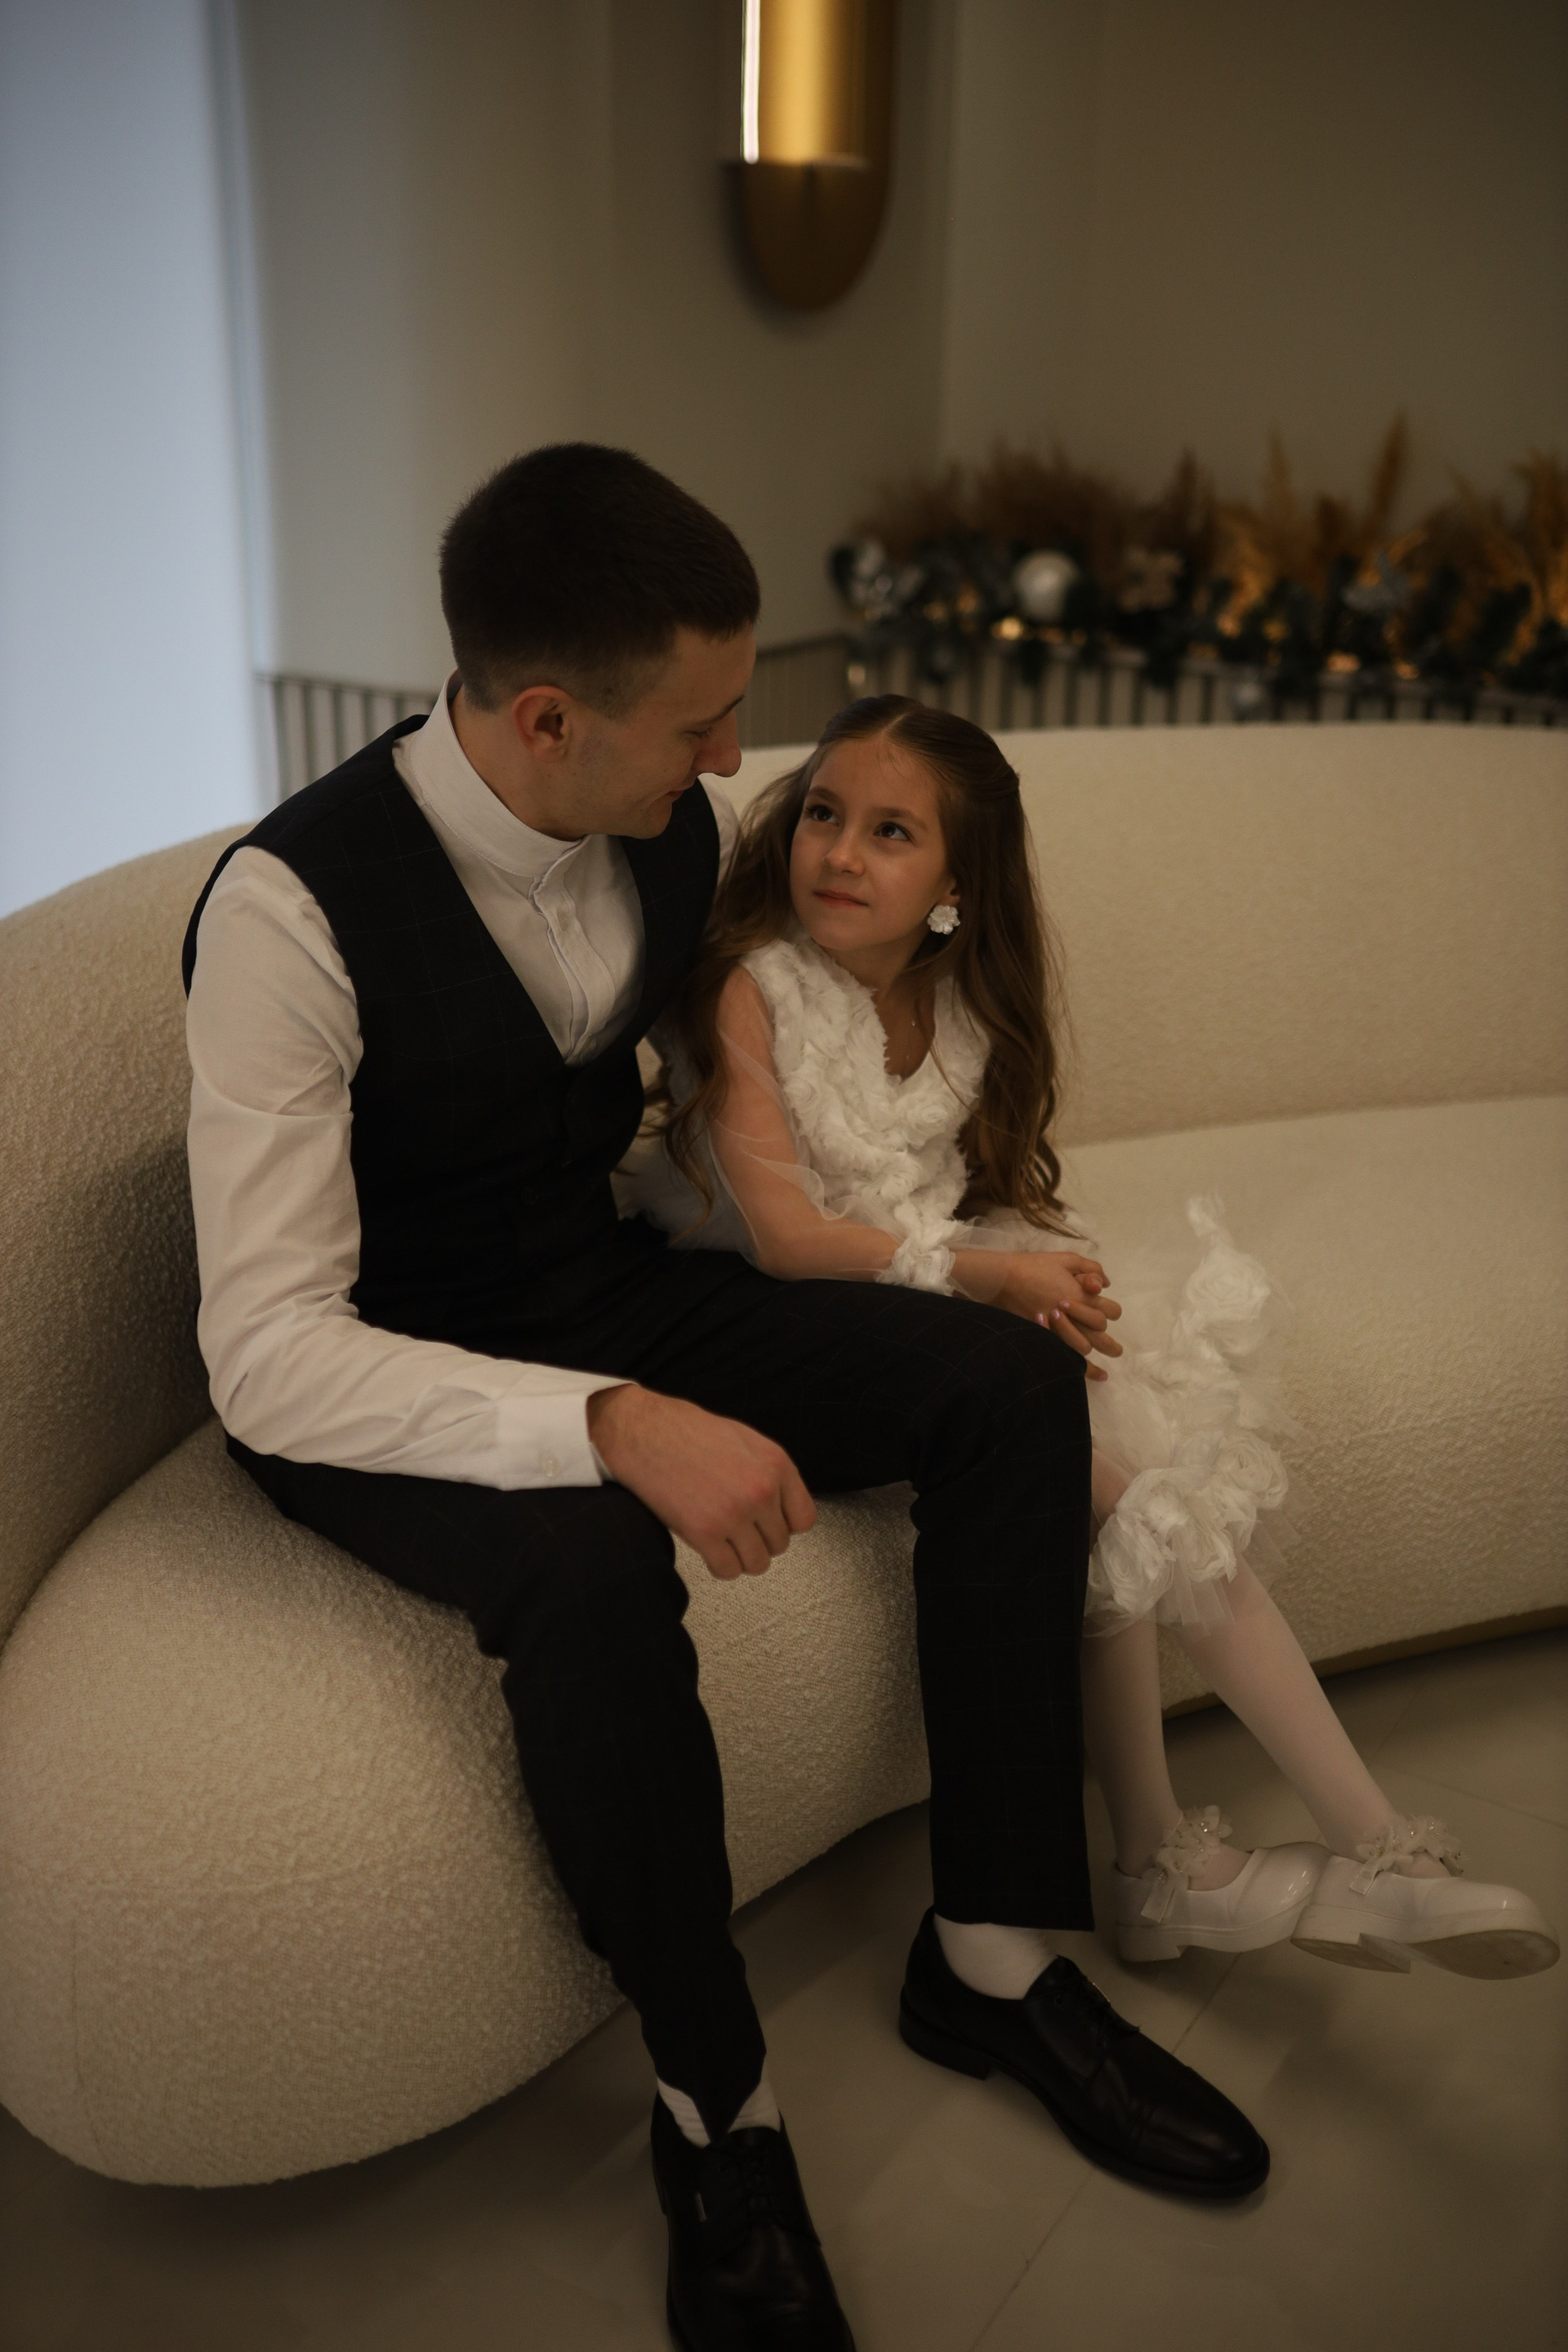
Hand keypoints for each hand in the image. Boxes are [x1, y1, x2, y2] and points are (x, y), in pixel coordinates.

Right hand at [587, 1383, 816, 1580]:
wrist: (643, 1432)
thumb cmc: (687, 1432)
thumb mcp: (745, 1440)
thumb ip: (769, 1473)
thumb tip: (783, 1507)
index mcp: (776, 1464)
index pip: (804, 1520)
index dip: (784, 1525)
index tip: (767, 1524)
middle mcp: (761, 1490)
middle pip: (779, 1544)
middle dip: (757, 1540)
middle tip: (735, 1528)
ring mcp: (734, 1513)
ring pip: (757, 1563)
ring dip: (740, 1557)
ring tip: (722, 1540)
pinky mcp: (705, 1533)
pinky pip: (728, 1570)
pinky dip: (719, 1566)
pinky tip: (708, 1548)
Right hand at [997, 1253, 1123, 1380]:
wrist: (1005, 1280)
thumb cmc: (1035, 1267)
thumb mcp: (1067, 1259)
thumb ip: (1091, 1269)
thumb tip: (1104, 1285)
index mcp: (1083, 1296)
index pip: (1110, 1311)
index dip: (1111, 1311)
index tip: (1107, 1313)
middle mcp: (1075, 1316)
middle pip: (1102, 1336)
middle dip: (1111, 1346)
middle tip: (1116, 1351)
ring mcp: (1060, 1329)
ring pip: (1085, 1349)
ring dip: (1096, 1357)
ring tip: (1103, 1370)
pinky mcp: (1046, 1337)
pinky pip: (1067, 1358)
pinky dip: (1083, 1371)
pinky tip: (1095, 1377)